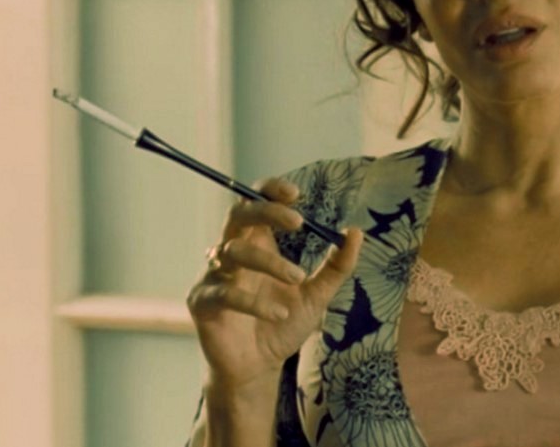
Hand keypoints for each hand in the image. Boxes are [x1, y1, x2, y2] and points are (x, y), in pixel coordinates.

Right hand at [186, 178, 362, 395]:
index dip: (270, 191)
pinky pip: (224, 293)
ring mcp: (214, 277)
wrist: (261, 367)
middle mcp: (233, 253)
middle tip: (298, 222)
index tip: (296, 194)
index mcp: (259, 244)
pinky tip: (280, 314)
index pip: (256, 202)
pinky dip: (255, 302)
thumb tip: (356, 232)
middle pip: (239, 214)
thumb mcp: (318, 294)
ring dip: (270, 262)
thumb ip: (337, 265)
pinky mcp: (203, 303)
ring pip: (234, 252)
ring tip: (299, 279)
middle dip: (267, 212)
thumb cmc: (284, 324)